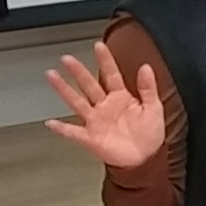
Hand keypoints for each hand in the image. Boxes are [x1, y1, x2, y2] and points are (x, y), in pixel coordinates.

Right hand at [45, 42, 164, 168]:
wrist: (146, 159)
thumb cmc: (149, 135)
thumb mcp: (154, 108)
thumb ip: (148, 88)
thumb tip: (146, 67)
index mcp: (121, 98)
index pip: (111, 74)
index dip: (105, 60)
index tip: (99, 45)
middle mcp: (105, 106)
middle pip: (89, 85)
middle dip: (78, 71)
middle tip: (67, 58)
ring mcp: (95, 121)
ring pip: (77, 102)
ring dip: (64, 90)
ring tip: (52, 76)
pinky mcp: (91, 138)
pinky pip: (73, 132)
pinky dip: (62, 128)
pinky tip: (51, 123)